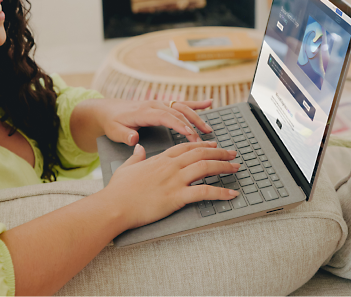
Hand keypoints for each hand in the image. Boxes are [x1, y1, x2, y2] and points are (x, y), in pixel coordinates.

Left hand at [96, 99, 213, 145]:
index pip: (164, 116)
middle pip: (177, 113)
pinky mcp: (163, 105)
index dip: (178, 124)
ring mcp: (160, 104)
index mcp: (144, 111)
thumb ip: (124, 135)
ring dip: (196, 117)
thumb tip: (134, 139)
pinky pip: (182, 103)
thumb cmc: (112, 122)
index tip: (189, 133)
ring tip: (207, 130)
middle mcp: (154, 105)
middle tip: (202, 139)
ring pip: (182, 108)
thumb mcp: (114, 131)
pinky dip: (196, 103)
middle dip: (191, 125)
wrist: (108, 110)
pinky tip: (209, 103)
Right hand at [100, 141, 239, 229]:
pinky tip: (231, 194)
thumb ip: (136, 156)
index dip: (201, 145)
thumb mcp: (126, 167)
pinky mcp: (177, 197)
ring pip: (206, 167)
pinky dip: (221, 192)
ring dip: (224, 167)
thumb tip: (139, 147)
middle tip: (232, 153)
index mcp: (159, 159)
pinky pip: (204, 192)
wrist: (114, 205)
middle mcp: (170, 166)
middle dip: (219, 153)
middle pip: (200, 153)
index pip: (185, 147)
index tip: (213, 145)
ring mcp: (175, 180)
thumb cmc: (118, 190)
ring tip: (236, 167)